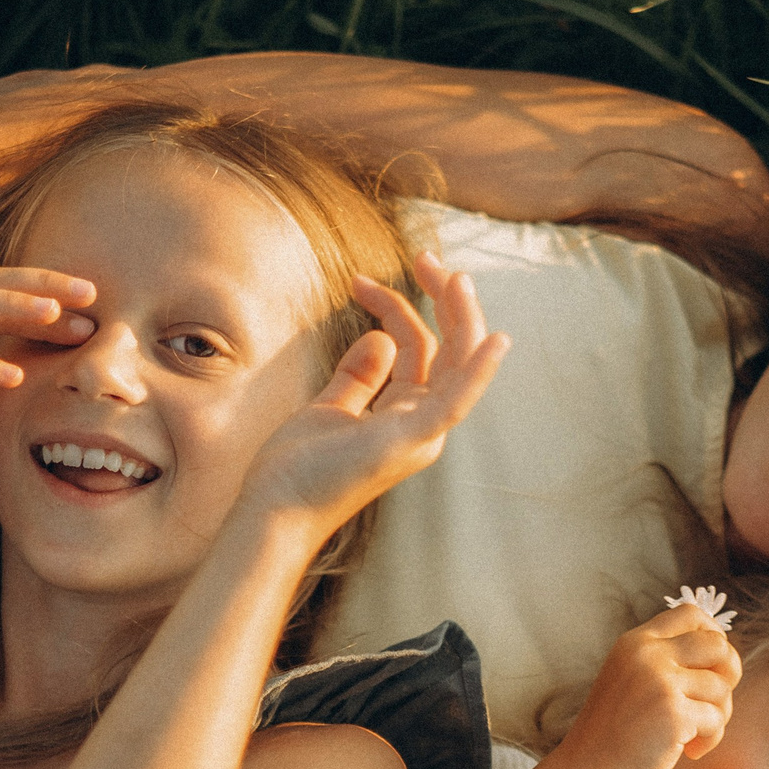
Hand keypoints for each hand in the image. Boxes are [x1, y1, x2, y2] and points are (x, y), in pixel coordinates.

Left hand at [236, 251, 509, 531]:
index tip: (359, 282)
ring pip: (458, 365)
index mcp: (405, 416)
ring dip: (461, 317)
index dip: (396, 307)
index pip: (418, 348)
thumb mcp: (329, 409)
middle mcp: (423, 425)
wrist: (274, 511)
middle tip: (426, 256)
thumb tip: (379, 337)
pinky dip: (479, 371)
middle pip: (449, 350)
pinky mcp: (412, 441)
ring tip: (451, 274)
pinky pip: (456, 402)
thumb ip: (357, 377)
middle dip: (444, 299)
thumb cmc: (295, 470)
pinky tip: (494, 340)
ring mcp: (421, 434)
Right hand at [551, 601, 742, 768]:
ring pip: (721, 687)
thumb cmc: (615, 731)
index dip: (714, 634)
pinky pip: (716, 718)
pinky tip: (690, 751)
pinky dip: (710, 738)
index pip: (691, 614)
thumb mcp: (631, 678)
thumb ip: (664, 659)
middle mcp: (647, 655)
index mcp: (635, 642)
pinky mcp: (674, 713)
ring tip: (694, 734)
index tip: (714, 664)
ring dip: (718, 715)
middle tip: (715, 702)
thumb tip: (723, 650)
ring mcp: (661, 682)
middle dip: (729, 674)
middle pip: (717, 645)